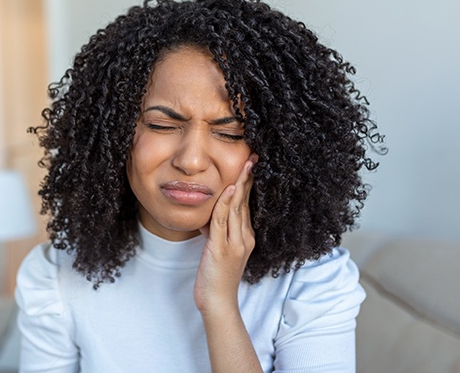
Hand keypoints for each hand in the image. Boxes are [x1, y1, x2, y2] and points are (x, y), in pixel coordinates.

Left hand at [194, 153, 257, 313]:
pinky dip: (225, 204)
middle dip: (248, 179)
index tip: (250, 166)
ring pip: (237, 208)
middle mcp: (244, 238)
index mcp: (245, 237)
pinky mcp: (223, 249)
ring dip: (240, 185)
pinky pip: (224, 222)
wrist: (217, 302)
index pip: (247, 205)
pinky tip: (227, 189)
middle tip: (252, 157)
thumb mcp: (216, 249)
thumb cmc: (215, 277)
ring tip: (245, 166)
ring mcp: (236, 244)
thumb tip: (207, 215)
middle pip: (245, 202)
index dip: (248, 184)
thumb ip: (215, 231)